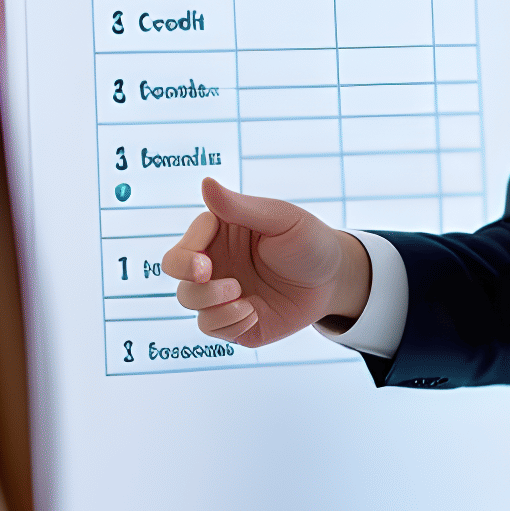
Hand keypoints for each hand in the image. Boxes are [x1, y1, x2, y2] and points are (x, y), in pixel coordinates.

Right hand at [160, 177, 371, 345]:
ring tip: (244, 299)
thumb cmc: (308, 241)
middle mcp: (214, 261)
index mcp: (219, 233)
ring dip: (212, 303)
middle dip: (188, 278)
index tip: (204, 263)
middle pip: (175, 271)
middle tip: (210, 276)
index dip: (186, 255)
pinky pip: (211, 328)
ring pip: (189, 301)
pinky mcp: (232, 320)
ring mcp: (221, 292)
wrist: (333, 280)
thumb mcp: (280, 220)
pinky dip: (228, 324)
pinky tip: (253, 314)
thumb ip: (241, 207)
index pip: (183, 244)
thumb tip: (206, 182)